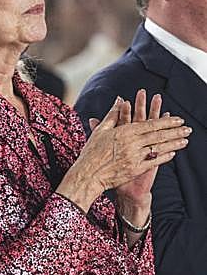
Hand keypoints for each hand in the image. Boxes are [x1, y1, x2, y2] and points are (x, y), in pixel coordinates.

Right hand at [58, 94, 190, 211]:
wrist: (88, 175)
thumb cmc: (91, 152)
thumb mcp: (100, 130)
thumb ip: (112, 114)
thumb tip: (119, 99)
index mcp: (124, 132)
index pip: (150, 124)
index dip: (166, 121)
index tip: (177, 119)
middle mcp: (131, 143)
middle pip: (158, 135)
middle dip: (175, 131)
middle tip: (187, 128)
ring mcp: (134, 157)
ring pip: (159, 148)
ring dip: (174, 143)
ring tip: (185, 140)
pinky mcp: (135, 169)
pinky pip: (153, 161)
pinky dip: (164, 157)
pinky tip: (173, 153)